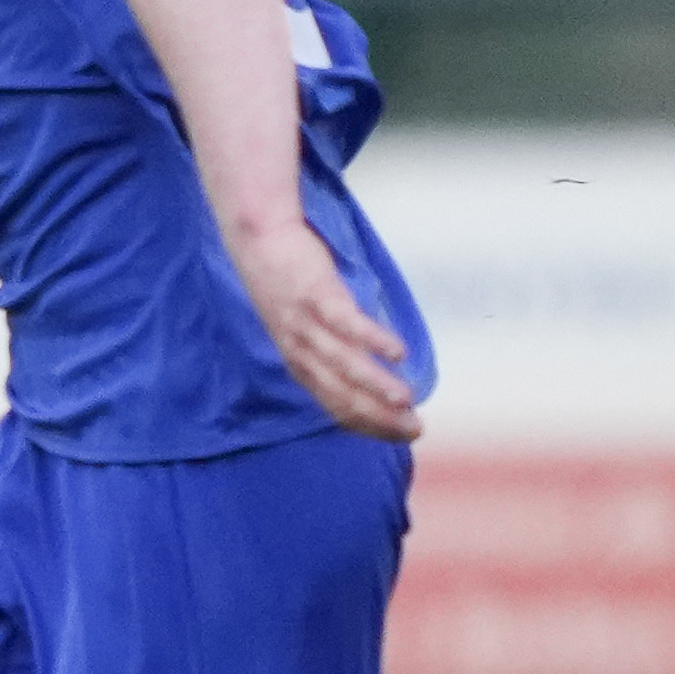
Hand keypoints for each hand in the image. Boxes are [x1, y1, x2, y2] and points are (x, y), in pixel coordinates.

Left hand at [233, 217, 424, 440]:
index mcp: (299, 363)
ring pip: (344, 365)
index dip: (370, 425)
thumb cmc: (289, 282)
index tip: (402, 435)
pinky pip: (346, 323)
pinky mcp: (315, 295)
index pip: (336, 407)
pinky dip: (372, 340)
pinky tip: (398, 353)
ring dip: (378, 386)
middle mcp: (300, 351)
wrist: (259, 239)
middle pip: (341, 395)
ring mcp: (305, 324)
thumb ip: (330, 350)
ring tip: (408, 401)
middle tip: (415, 429)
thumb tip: (372, 368)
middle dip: (380, 417)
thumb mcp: (303, 326)